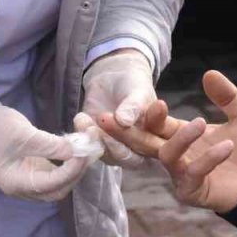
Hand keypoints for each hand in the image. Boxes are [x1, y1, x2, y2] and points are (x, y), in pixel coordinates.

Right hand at [0, 101, 98, 201]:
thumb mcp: (23, 135)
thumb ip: (49, 145)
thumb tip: (76, 151)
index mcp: (17, 183)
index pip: (53, 184)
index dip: (73, 168)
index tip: (86, 149)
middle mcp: (24, 186)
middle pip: (60, 188)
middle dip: (78, 169)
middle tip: (91, 146)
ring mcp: (29, 177)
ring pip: (60, 180)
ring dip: (76, 164)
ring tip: (87, 143)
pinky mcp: (33, 167)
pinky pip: (56, 169)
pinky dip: (68, 160)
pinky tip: (76, 144)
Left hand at [82, 49, 156, 165]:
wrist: (114, 80)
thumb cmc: (134, 86)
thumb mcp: (139, 92)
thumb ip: (134, 106)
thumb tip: (124, 121)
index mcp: (155, 142)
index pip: (147, 150)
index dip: (136, 140)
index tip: (124, 123)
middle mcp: (135, 152)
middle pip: (124, 156)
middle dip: (112, 140)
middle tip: (103, 119)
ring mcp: (113, 150)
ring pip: (104, 154)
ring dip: (94, 139)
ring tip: (87, 119)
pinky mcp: (94, 145)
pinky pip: (87, 147)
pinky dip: (81, 135)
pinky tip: (81, 118)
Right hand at [98, 70, 236, 213]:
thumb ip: (226, 96)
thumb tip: (208, 72)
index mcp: (182, 135)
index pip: (155, 123)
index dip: (148, 113)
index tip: (149, 101)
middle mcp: (177, 155)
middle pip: (143, 142)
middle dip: (125, 131)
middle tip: (108, 118)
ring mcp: (182, 175)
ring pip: (166, 155)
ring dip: (181, 138)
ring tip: (202, 122)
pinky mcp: (193, 192)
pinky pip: (192, 174)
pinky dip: (208, 159)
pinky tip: (227, 147)